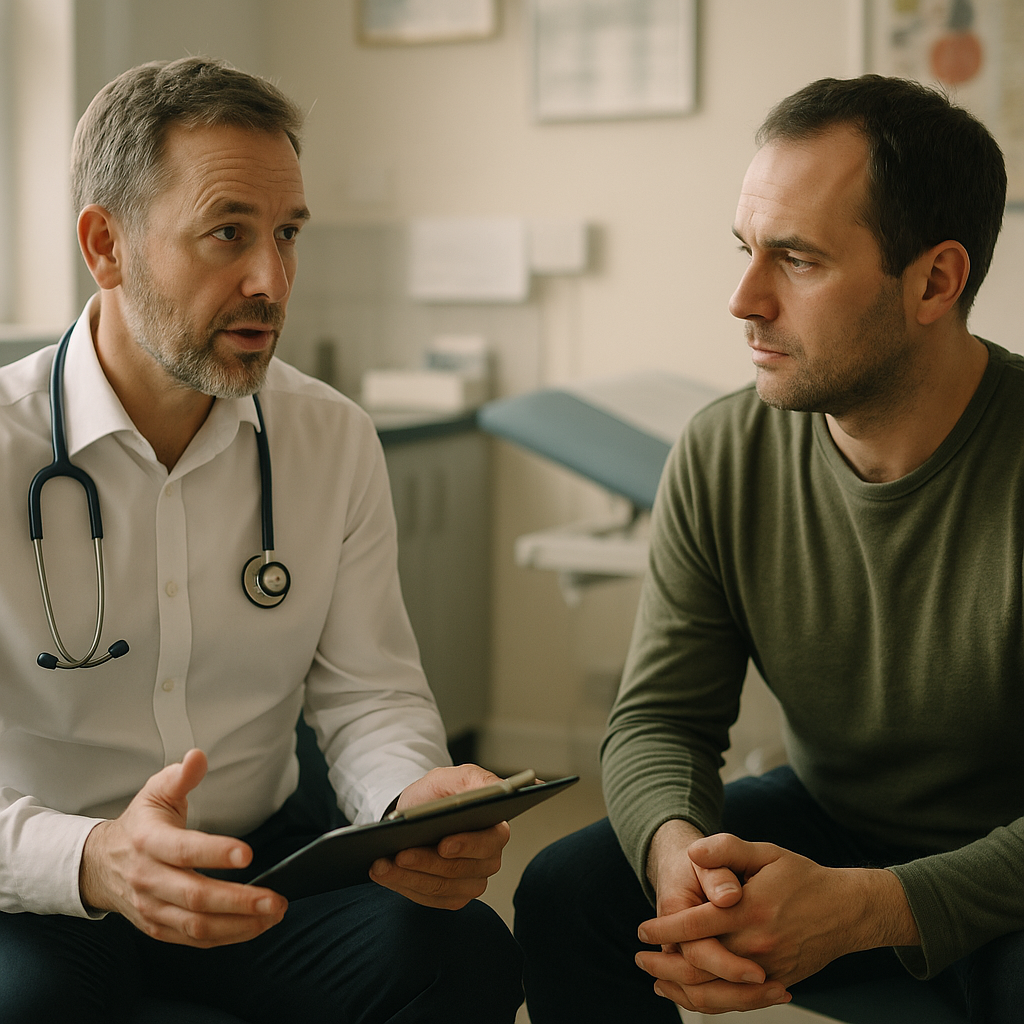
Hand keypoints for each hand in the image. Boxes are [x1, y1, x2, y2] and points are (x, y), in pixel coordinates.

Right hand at [80, 749, 286, 946]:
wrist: (99, 865)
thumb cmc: (139, 825)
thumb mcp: (154, 792)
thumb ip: (180, 776)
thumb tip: (198, 756)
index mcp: (148, 842)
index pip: (184, 850)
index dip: (215, 853)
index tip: (248, 853)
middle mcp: (149, 879)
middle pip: (196, 897)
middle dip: (239, 900)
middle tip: (274, 898)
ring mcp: (152, 908)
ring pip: (197, 925)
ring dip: (240, 925)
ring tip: (273, 913)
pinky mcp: (158, 928)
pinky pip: (194, 940)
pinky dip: (227, 937)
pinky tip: (255, 926)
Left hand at [368, 764, 510, 909]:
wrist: (419, 814)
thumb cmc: (440, 793)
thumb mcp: (456, 777)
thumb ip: (477, 781)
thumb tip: (497, 790)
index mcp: (496, 829)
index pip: (489, 843)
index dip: (467, 846)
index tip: (443, 845)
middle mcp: (489, 860)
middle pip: (460, 870)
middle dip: (426, 862)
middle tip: (400, 854)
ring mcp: (472, 881)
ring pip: (440, 887)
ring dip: (408, 877)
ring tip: (382, 865)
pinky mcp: (452, 896)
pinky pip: (428, 898)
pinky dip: (404, 886)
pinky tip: (384, 873)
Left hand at [639, 833, 919, 1008]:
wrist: (848, 910)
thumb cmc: (801, 877)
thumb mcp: (765, 853)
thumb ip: (727, 850)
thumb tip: (692, 851)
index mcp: (751, 909)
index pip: (697, 925)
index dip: (665, 929)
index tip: (642, 930)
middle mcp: (758, 945)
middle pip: (702, 966)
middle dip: (665, 966)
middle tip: (640, 960)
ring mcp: (769, 969)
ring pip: (718, 992)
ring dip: (683, 991)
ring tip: (658, 984)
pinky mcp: (778, 982)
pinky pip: (739, 1000)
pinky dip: (711, 1001)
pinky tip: (692, 994)